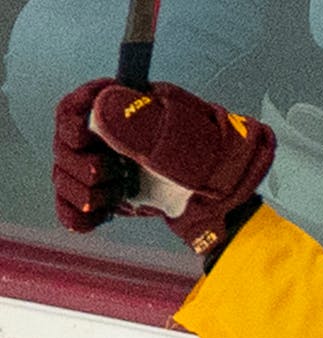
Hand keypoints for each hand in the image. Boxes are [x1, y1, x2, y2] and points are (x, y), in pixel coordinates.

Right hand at [53, 79, 274, 255]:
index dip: (72, 123)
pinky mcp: (115, 195)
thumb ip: (146, 127)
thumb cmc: (219, 165)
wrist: (232, 205)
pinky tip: (90, 221)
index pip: (77, 107)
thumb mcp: (189, 143)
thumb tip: (103, 106)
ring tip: (116, 196)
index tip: (84, 138)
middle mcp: (114, 136)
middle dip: (80, 166)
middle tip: (112, 178)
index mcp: (129, 110)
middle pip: (65, 145)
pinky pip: (77, 203)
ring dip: (81, 191)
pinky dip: (76, 214)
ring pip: (67, 175)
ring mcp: (113, 166)